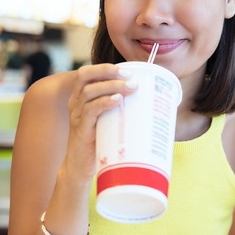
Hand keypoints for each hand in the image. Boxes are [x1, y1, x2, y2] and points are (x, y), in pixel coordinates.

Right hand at [64, 63, 137, 181]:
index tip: (127, 70)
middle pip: (85, 76)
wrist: (81, 167)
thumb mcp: (110, 120)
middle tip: (130, 77)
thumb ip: (123, 108)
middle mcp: (76, 102)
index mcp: (81, 97)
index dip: (104, 67)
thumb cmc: (100, 141)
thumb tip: (158, 102)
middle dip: (107, 72)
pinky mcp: (80, 129)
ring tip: (130, 87)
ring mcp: (76, 115)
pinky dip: (104, 102)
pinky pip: (89, 111)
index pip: (87, 73)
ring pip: (90, 91)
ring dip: (112, 86)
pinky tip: (117, 100)